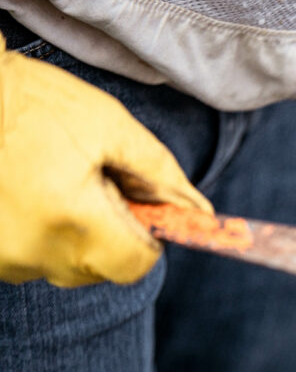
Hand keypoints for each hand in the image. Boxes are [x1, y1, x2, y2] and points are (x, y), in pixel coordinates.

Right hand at [0, 36, 210, 286]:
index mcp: (75, 221)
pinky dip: (41, 236)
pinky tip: (31, 197)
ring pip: (66, 267)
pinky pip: (31, 260)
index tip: (136, 208)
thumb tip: (199, 210)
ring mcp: (5, 259)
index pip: (136, 263)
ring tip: (55, 187)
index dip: (146, 237)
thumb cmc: (36, 102)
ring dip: (74, 237)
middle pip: (102, 268)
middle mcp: (37, 251)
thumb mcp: (111, 127)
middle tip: (90, 186)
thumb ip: (160, 173)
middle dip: (110, 235)